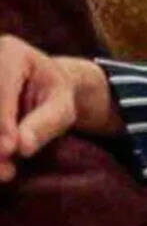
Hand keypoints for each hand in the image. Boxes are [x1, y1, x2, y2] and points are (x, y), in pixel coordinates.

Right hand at [0, 35, 120, 181]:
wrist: (40, 89)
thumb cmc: (55, 96)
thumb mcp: (62, 107)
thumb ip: (45, 123)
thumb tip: (22, 147)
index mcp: (11, 52)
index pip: (1, 87)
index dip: (3, 120)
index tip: (11, 149)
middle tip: (5, 170)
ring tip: (4, 173)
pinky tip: (1, 169)